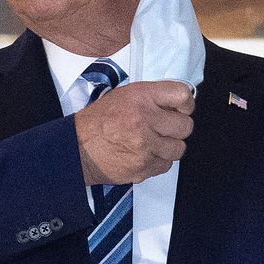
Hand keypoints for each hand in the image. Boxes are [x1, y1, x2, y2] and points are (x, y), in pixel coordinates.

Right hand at [76, 81, 193, 185]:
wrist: (77, 148)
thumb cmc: (100, 121)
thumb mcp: (125, 95)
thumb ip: (153, 97)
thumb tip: (179, 104)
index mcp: (140, 97)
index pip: (182, 95)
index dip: (186, 104)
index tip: (181, 108)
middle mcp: (144, 120)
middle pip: (185, 126)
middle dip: (177, 128)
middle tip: (163, 128)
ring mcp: (144, 146)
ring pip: (178, 148)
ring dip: (168, 146)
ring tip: (152, 143)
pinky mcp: (143, 167)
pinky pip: (166, 165)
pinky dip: (158, 161)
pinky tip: (143, 154)